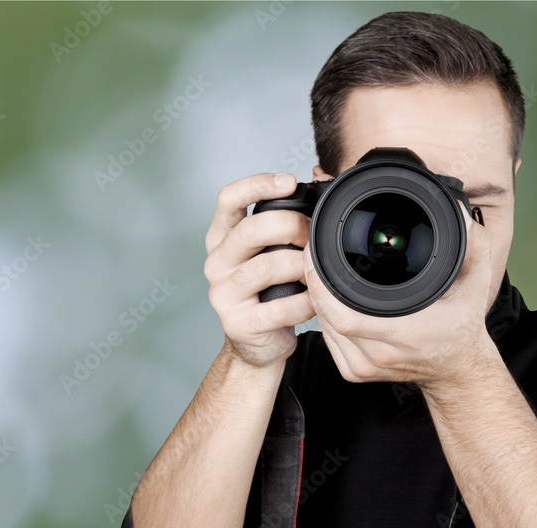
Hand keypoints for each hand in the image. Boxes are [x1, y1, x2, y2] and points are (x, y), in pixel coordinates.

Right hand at [204, 173, 316, 368]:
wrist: (258, 344)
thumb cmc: (269, 291)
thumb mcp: (272, 251)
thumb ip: (287, 218)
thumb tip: (320, 175)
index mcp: (221, 239)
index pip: (227, 199)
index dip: (257, 184)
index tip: (289, 182)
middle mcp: (216, 263)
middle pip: (249, 231)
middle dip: (289, 226)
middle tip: (311, 232)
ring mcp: (222, 295)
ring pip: (265, 268)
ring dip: (299, 266)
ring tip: (316, 271)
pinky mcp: (237, 324)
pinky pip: (278, 308)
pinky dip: (304, 303)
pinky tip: (314, 301)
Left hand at [305, 208, 495, 387]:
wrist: (458, 369)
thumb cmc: (463, 326)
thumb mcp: (476, 283)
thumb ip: (473, 245)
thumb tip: (457, 212)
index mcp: (407, 334)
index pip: (346, 317)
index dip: (323, 288)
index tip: (316, 258)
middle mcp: (383, 355)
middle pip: (329, 320)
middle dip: (315, 286)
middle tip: (312, 259)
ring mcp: (366, 368)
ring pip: (325, 330)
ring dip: (319, 301)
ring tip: (320, 275)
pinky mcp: (356, 373)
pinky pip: (329, 342)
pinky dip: (325, 319)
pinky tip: (329, 301)